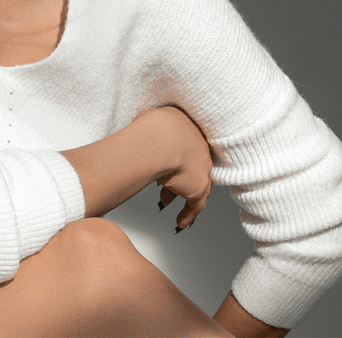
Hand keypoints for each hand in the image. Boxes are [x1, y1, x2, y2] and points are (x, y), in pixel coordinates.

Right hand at [136, 105, 212, 230]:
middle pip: (191, 165)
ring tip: (166, 200)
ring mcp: (200, 170)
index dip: (175, 152)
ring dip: (178, 193)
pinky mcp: (197, 189)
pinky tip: (180, 221)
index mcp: (190, 130)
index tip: (168, 157)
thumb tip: (141, 125)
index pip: (186, 144)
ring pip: (193, 185)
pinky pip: (194, 205)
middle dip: (178, 173)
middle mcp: (199, 150)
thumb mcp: (149, 119)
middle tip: (167, 177)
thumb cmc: (153, 128)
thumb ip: (150, 124)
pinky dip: (187, 214)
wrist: (161, 140)